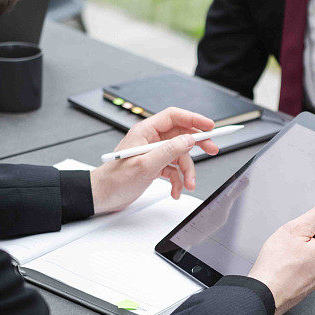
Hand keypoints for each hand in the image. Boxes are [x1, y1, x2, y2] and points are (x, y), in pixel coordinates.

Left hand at [90, 108, 219, 213]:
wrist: (102, 197)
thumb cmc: (114, 180)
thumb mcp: (145, 165)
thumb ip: (169, 151)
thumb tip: (189, 139)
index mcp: (145, 131)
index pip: (174, 117)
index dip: (193, 119)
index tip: (210, 126)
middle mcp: (150, 140)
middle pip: (181, 135)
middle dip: (197, 145)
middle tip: (212, 150)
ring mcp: (153, 153)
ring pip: (179, 156)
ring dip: (186, 171)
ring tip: (188, 185)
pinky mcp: (154, 166)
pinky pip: (173, 169)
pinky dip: (177, 180)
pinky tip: (175, 191)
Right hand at [248, 197, 314, 314]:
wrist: (263, 295)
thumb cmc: (275, 267)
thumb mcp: (296, 230)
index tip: (302, 224)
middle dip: (308, 232)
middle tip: (290, 240)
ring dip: (303, 246)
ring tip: (287, 254)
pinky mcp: (313, 282)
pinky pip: (311, 262)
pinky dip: (300, 259)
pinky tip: (287, 263)